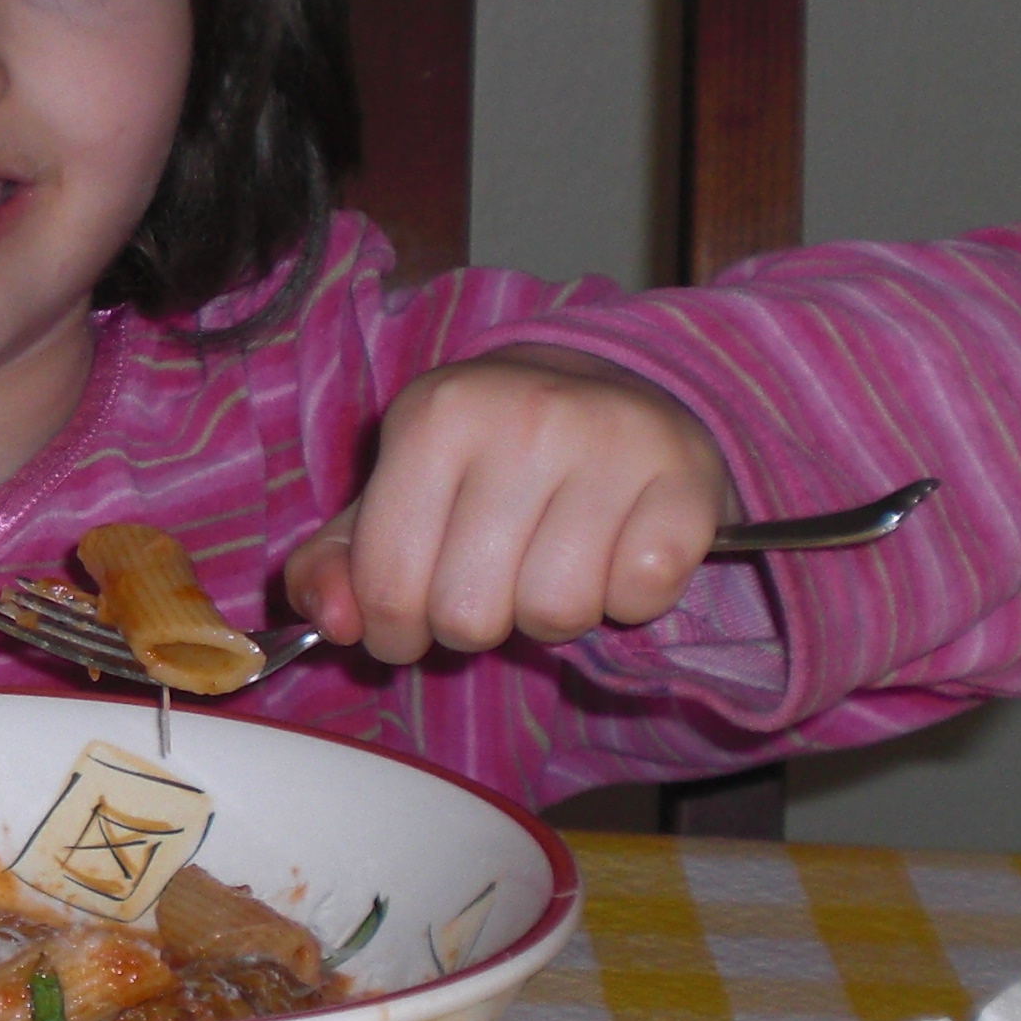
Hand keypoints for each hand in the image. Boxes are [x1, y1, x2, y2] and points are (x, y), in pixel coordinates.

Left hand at [284, 344, 731, 663]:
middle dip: (475, 623)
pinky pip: (640, 597)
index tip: (413, 617)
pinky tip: (616, 553)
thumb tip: (333, 619)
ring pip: (557, 614)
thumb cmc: (488, 462)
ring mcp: (612, 440)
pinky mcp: (686, 479)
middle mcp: (523, 415)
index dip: (394, 630)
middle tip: (494, 582)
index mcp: (435, 414)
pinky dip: (628, 599)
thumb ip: (336, 565)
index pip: (387, 585)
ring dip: (552, 614)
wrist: (615, 389)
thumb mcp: (397, 496)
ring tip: (556, 562)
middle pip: (469, 613)